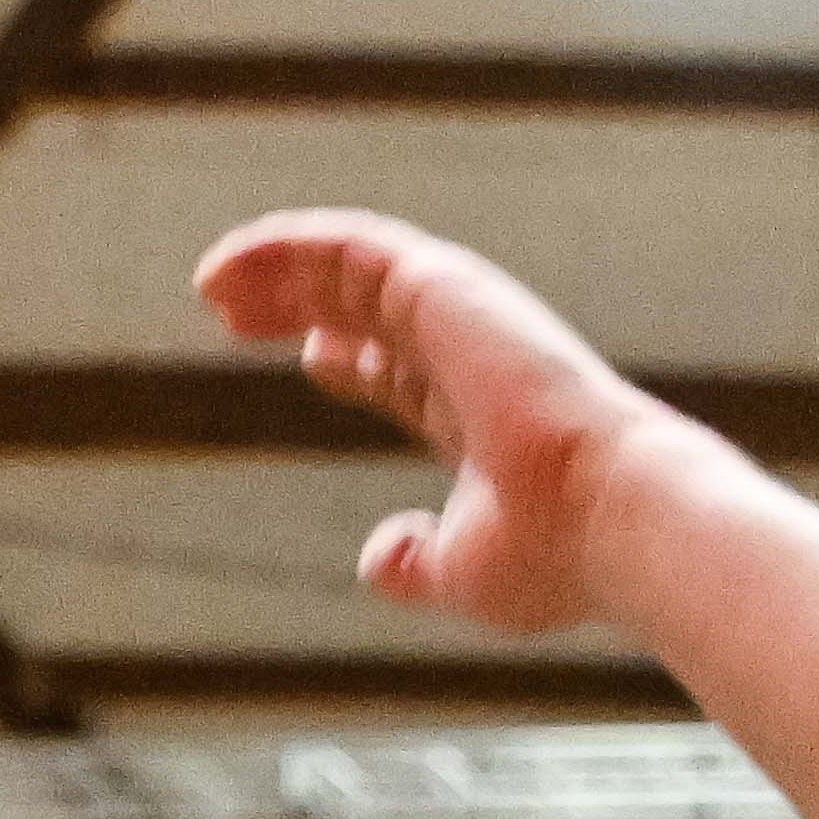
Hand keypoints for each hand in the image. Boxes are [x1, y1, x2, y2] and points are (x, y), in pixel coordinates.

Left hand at [196, 210, 685, 635]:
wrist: (607, 518)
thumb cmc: (552, 556)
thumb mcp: (462, 572)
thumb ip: (416, 563)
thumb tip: (375, 559)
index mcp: (482, 414)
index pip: (408, 368)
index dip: (353, 357)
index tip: (309, 354)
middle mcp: (474, 353)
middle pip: (371, 310)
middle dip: (303, 302)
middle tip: (232, 313)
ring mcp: (461, 313)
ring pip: (351, 266)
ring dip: (278, 267)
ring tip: (211, 286)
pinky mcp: (441, 283)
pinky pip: (347, 246)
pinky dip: (285, 246)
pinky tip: (232, 265)